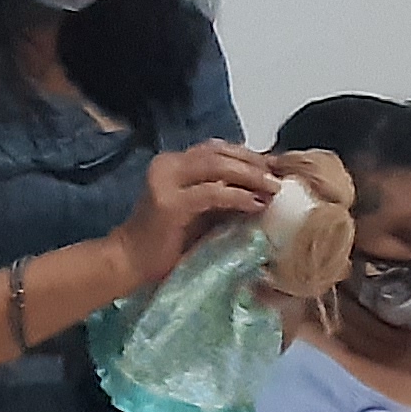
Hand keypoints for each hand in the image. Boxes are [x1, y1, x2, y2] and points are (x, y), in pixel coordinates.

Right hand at [114, 143, 281, 292]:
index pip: (216, 149)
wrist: (131, 262)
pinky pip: (212, 193)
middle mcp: (168, 165)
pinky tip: (256, 204)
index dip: (248, 155)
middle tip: (280, 177)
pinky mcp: (170, 203)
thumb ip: (224, 193)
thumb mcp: (202, 210)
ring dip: (251, 176)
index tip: (276, 167)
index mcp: (174, 163)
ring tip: (274, 188)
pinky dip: (238, 196)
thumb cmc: (168, 240)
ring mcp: (166, 181)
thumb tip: (264, 187)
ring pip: (217, 166)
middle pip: (219, 153)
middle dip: (254, 163)